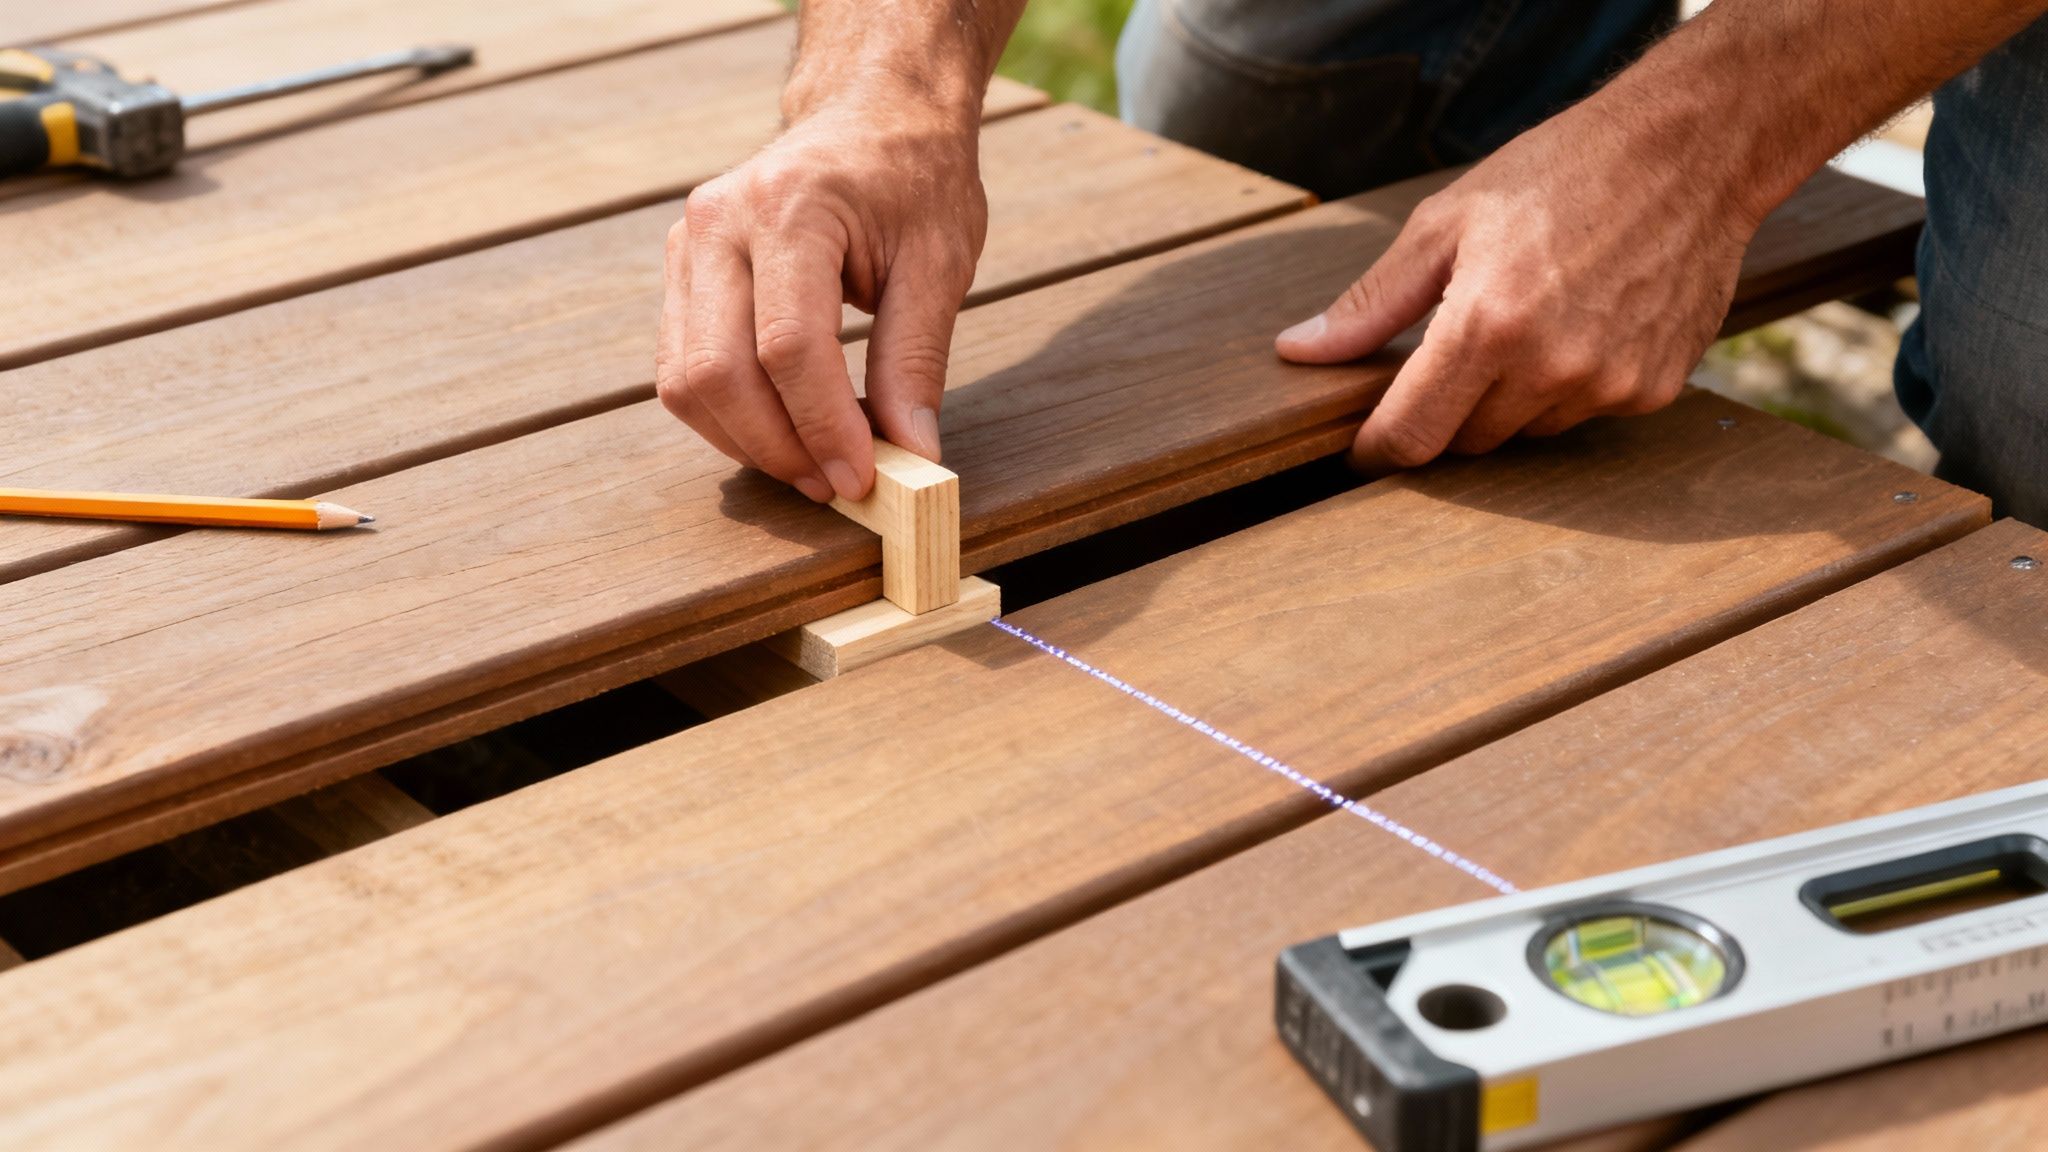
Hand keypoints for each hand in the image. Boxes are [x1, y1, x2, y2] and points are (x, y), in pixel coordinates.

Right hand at [657, 93, 985, 501]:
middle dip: (779, 447)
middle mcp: (719, 223)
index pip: (788, 347)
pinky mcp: (682, 272)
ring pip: (686, 381)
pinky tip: (784, 432)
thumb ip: (917, 362)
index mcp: (789, 208)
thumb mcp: (939, 264)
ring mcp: (688, 246)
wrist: (870, 114)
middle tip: (837, 485)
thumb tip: (913, 457)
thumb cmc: (914, 179)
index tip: (865, 479)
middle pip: (719, 372)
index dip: (824, 427)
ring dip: (747, 442)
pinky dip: (727, 417)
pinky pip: (681, 368)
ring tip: (814, 466)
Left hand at [1276, 99, 1758, 471]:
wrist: (1691, 150)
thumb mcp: (1446, 223)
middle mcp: (1550, 367)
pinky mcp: (1653, 389)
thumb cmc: (1559, 173)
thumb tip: (1299, 349)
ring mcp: (1608, 384)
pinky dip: (1569, 387)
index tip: (1361, 449)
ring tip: (1528, 320)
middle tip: (1457, 345)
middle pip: (1466, 441)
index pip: (1412, 435)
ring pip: (1525, 433)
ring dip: (1509, 399)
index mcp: (1486, 324)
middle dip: (1447, 407)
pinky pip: (1584, 416)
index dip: (1376, 451)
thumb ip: (1371, 302)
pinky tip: (1582, 322)